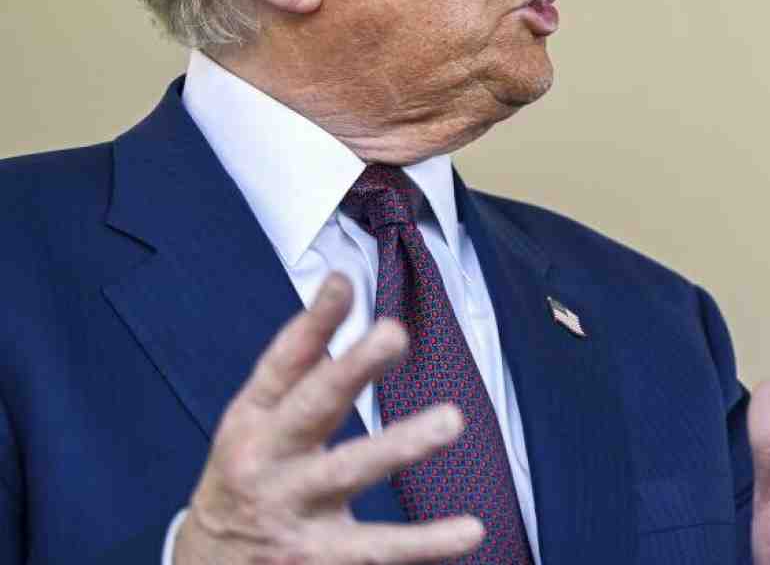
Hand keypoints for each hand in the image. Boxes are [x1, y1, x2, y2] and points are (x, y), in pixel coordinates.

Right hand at [173, 273, 482, 563]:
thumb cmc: (247, 478)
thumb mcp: (256, 421)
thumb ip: (300, 361)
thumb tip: (339, 286)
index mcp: (253, 422)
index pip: (283, 365)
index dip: (312, 323)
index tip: (343, 283)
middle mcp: (267, 462)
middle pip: (311, 409)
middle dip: (350, 370)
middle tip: (394, 334)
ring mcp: (291, 511)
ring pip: (348, 473)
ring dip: (400, 444)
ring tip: (451, 419)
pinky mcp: (317, 559)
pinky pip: (378, 549)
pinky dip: (425, 544)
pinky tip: (471, 530)